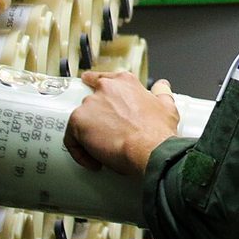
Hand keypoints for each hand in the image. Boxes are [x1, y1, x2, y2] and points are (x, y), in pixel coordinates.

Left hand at [64, 71, 179, 175]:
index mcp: (125, 82)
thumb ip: (162, 92)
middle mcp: (105, 89)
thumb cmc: (158, 131)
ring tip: (103, 150)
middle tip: (106, 134)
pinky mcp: (78, 122)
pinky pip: (72, 139)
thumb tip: (162, 86)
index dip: (95, 85)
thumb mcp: (167, 106)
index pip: (103, 79)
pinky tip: (94, 160)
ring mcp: (90, 104)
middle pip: (91, 102)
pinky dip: (80, 152)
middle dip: (96, 119)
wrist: (150, 150)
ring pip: (81, 120)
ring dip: (89, 135)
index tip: (91, 89)